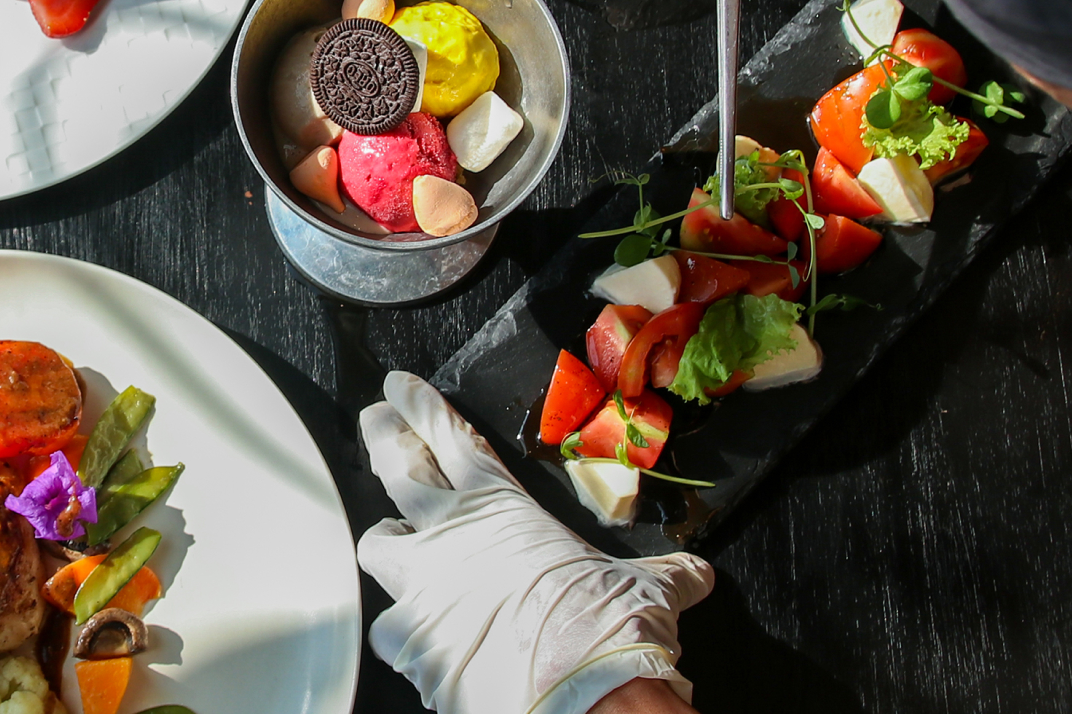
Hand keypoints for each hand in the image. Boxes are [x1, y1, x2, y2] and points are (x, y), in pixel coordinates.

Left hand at [357, 372, 713, 713]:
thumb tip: (695, 574)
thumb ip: (662, 573)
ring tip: (394, 537)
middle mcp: (450, 538)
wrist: (583, 700)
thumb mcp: (645, 588)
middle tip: (376, 421)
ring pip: (379, 543)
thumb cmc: (609, 631)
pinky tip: (410, 631)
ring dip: (387, 537)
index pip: (452, 439)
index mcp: (500, 507)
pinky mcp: (411, 642)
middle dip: (384, 439)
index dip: (422, 408)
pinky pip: (388, 625)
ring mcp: (423, 588)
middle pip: (398, 470)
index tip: (399, 389)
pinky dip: (400, 627)